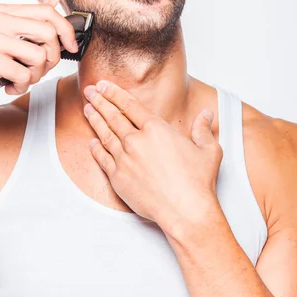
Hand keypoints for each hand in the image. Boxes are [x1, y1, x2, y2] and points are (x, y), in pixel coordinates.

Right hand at [0, 3, 78, 101]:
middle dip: (54, 56)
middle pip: (50, 32)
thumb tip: (51, 37)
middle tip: (41, 70)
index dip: (66, 30)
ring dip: (37, 75)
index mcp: (2, 11)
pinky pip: (24, 74)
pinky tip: (10, 87)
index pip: (47, 11)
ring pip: (40, 55)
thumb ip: (16, 29)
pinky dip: (22, 86)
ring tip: (21, 79)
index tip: (70, 46)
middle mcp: (0, 20)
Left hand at [83, 80, 222, 237]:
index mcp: (156, 129)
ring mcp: (124, 159)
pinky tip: (92, 142)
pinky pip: (102, 158)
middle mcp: (136, 141)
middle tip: (90, 91)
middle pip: (113, 116)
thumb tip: (206, 114)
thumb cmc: (198, 182)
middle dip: (100, 101)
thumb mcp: (208, 150)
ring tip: (87, 109)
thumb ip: (203, 129)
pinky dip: (96, 148)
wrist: (185, 211)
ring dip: (95, 120)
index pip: (130, 105)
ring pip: (105, 134)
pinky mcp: (118, 177)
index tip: (104, 85)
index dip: (115, 93)